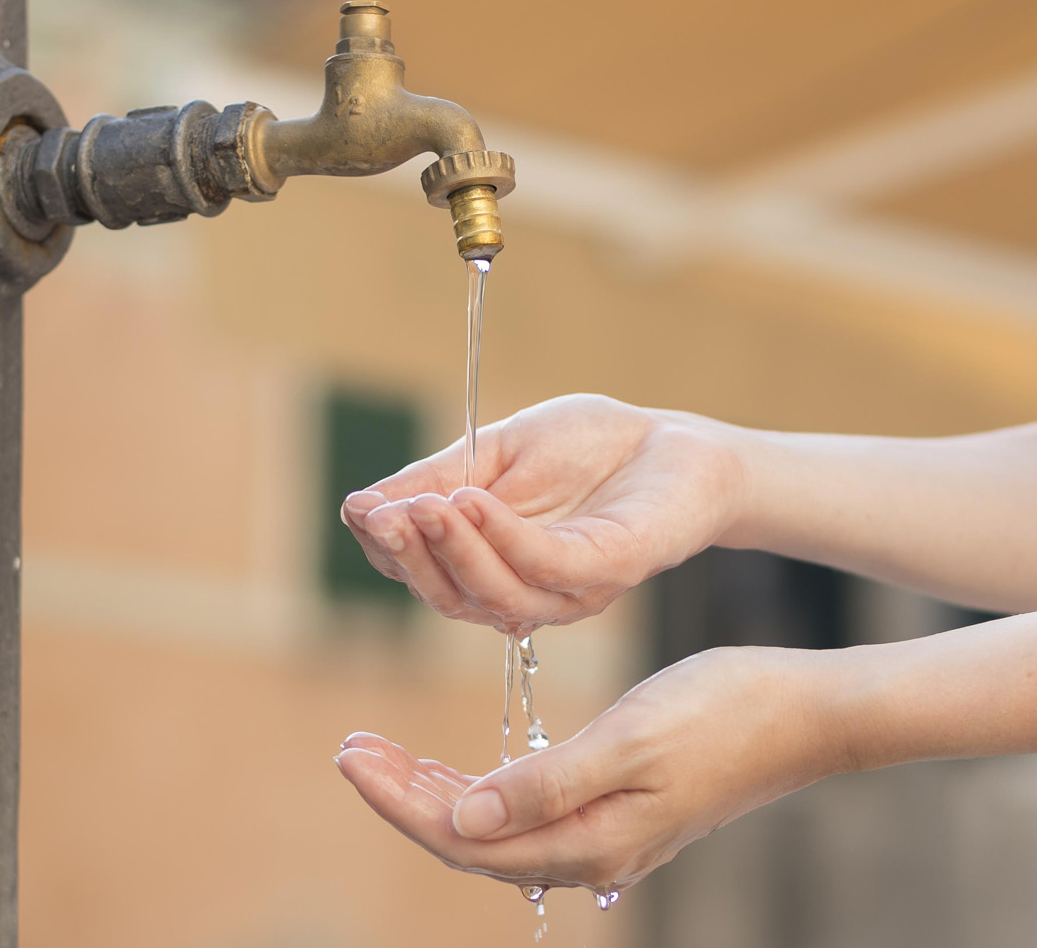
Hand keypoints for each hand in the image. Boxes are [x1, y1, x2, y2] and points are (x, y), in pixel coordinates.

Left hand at [332, 647, 857, 893]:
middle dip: (405, 795)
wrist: (807, 712)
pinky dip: (482, 788)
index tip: (351, 755)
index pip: (463, 836)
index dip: (400, 799)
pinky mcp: (619, 811)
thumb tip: (463, 817)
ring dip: (436, 791)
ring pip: (496, 828)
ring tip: (384, 753)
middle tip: (350, 748)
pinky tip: (460, 767)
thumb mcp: (630, 738)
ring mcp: (607, 835)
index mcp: (588, 840)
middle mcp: (591, 851)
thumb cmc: (726, 711)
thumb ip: (545, 784)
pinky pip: (528, 814)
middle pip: (470, 839)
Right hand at [340, 394, 743, 630]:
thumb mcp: (496, 453)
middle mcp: (526, 593)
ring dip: (451, 550)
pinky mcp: (609, 570)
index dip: (387, 547)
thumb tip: (359, 506)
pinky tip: (472, 502)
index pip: (424, 573)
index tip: (360, 508)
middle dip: (410, 557)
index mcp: (492, 568)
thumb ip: (437, 480)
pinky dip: (502, 537)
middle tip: (379, 515)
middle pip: (450, 597)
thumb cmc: (589, 447)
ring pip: (493, 594)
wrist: (677, 439)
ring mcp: (568, 590)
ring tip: (421, 506)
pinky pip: (546, 567)